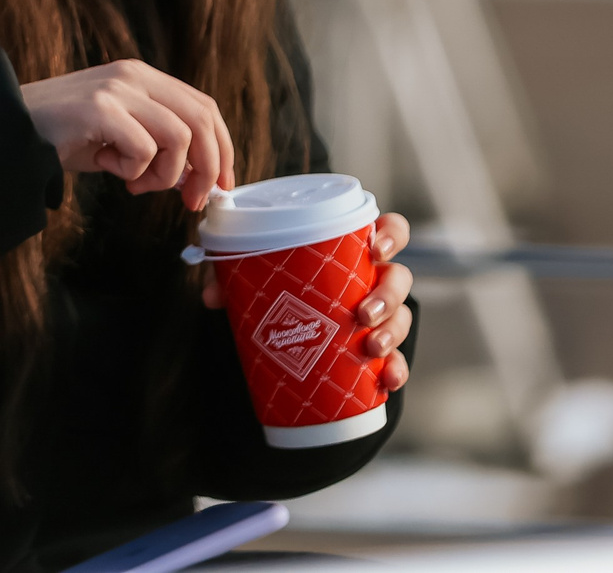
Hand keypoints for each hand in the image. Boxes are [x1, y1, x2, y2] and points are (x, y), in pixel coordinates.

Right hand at [20, 59, 234, 209]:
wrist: (8, 127)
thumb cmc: (61, 136)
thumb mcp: (118, 134)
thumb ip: (158, 144)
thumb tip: (198, 175)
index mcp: (142, 77)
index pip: (204, 106)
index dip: (223, 147)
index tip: (222, 183)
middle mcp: (134, 76)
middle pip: (202, 120)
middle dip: (207, 168)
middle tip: (191, 199)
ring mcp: (117, 89)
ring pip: (179, 136)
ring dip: (164, 173)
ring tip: (134, 183)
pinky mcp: (100, 108)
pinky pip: (143, 149)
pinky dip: (133, 171)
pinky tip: (107, 168)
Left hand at [200, 211, 413, 392]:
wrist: (289, 335)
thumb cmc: (284, 289)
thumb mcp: (259, 278)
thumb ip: (234, 277)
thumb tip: (211, 296)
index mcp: (353, 252)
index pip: (389, 231)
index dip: (390, 235)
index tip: (374, 247)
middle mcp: (373, 280)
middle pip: (399, 277)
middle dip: (387, 295)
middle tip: (363, 312)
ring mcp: (380, 315)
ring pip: (402, 317)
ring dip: (392, 331)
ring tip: (371, 346)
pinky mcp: (379, 349)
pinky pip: (397, 359)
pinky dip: (395, 370)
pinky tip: (386, 380)